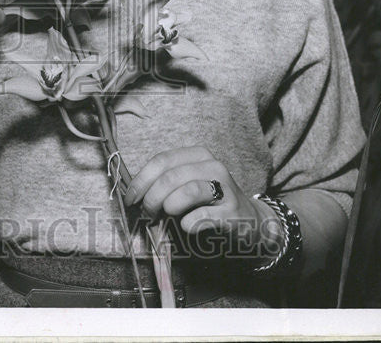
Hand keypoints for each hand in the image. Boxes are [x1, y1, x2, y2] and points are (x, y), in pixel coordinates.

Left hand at [123, 145, 282, 265]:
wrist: (249, 223)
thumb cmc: (210, 203)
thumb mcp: (188, 184)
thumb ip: (164, 183)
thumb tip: (134, 194)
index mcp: (198, 155)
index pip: (161, 161)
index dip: (141, 181)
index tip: (131, 199)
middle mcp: (213, 166)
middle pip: (170, 177)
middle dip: (151, 197)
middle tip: (147, 212)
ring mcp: (225, 189)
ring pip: (187, 191)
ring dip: (168, 207)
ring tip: (165, 216)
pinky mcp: (232, 212)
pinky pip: (202, 216)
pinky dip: (187, 223)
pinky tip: (186, 226)